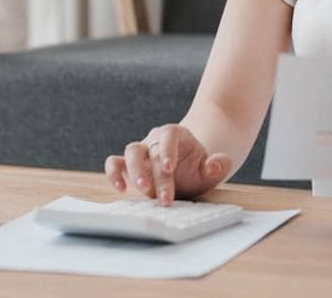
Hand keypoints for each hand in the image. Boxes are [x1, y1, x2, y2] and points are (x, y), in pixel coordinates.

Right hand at [104, 123, 232, 205]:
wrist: (187, 168)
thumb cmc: (198, 169)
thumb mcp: (212, 168)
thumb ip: (218, 165)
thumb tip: (214, 164)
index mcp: (176, 135)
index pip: (169, 135)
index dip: (167, 150)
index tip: (169, 168)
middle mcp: (155, 140)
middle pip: (150, 149)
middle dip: (154, 173)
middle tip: (162, 195)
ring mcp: (141, 152)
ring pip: (131, 152)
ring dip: (134, 171)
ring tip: (142, 190)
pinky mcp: (128, 165)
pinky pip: (115, 163)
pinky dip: (114, 173)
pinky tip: (120, 189)